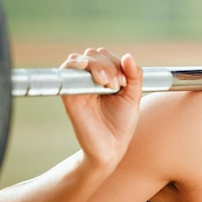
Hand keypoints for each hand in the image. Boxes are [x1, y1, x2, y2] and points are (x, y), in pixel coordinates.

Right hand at [59, 48, 142, 171]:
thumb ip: (134, 76)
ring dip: (99, 66)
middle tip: (117, 86)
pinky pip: (66, 71)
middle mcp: (89, 80)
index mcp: (105, 78)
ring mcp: (79, 86)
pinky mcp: (70, 95)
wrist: (111, 148)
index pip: (106, 55)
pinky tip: (92, 73)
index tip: (125, 83)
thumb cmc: (121, 124)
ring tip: (109, 85)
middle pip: (94, 54)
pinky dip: (76, 64)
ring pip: (82, 59)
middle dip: (110, 65)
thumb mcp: (133, 97)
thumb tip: (128, 56)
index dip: (117, 63)